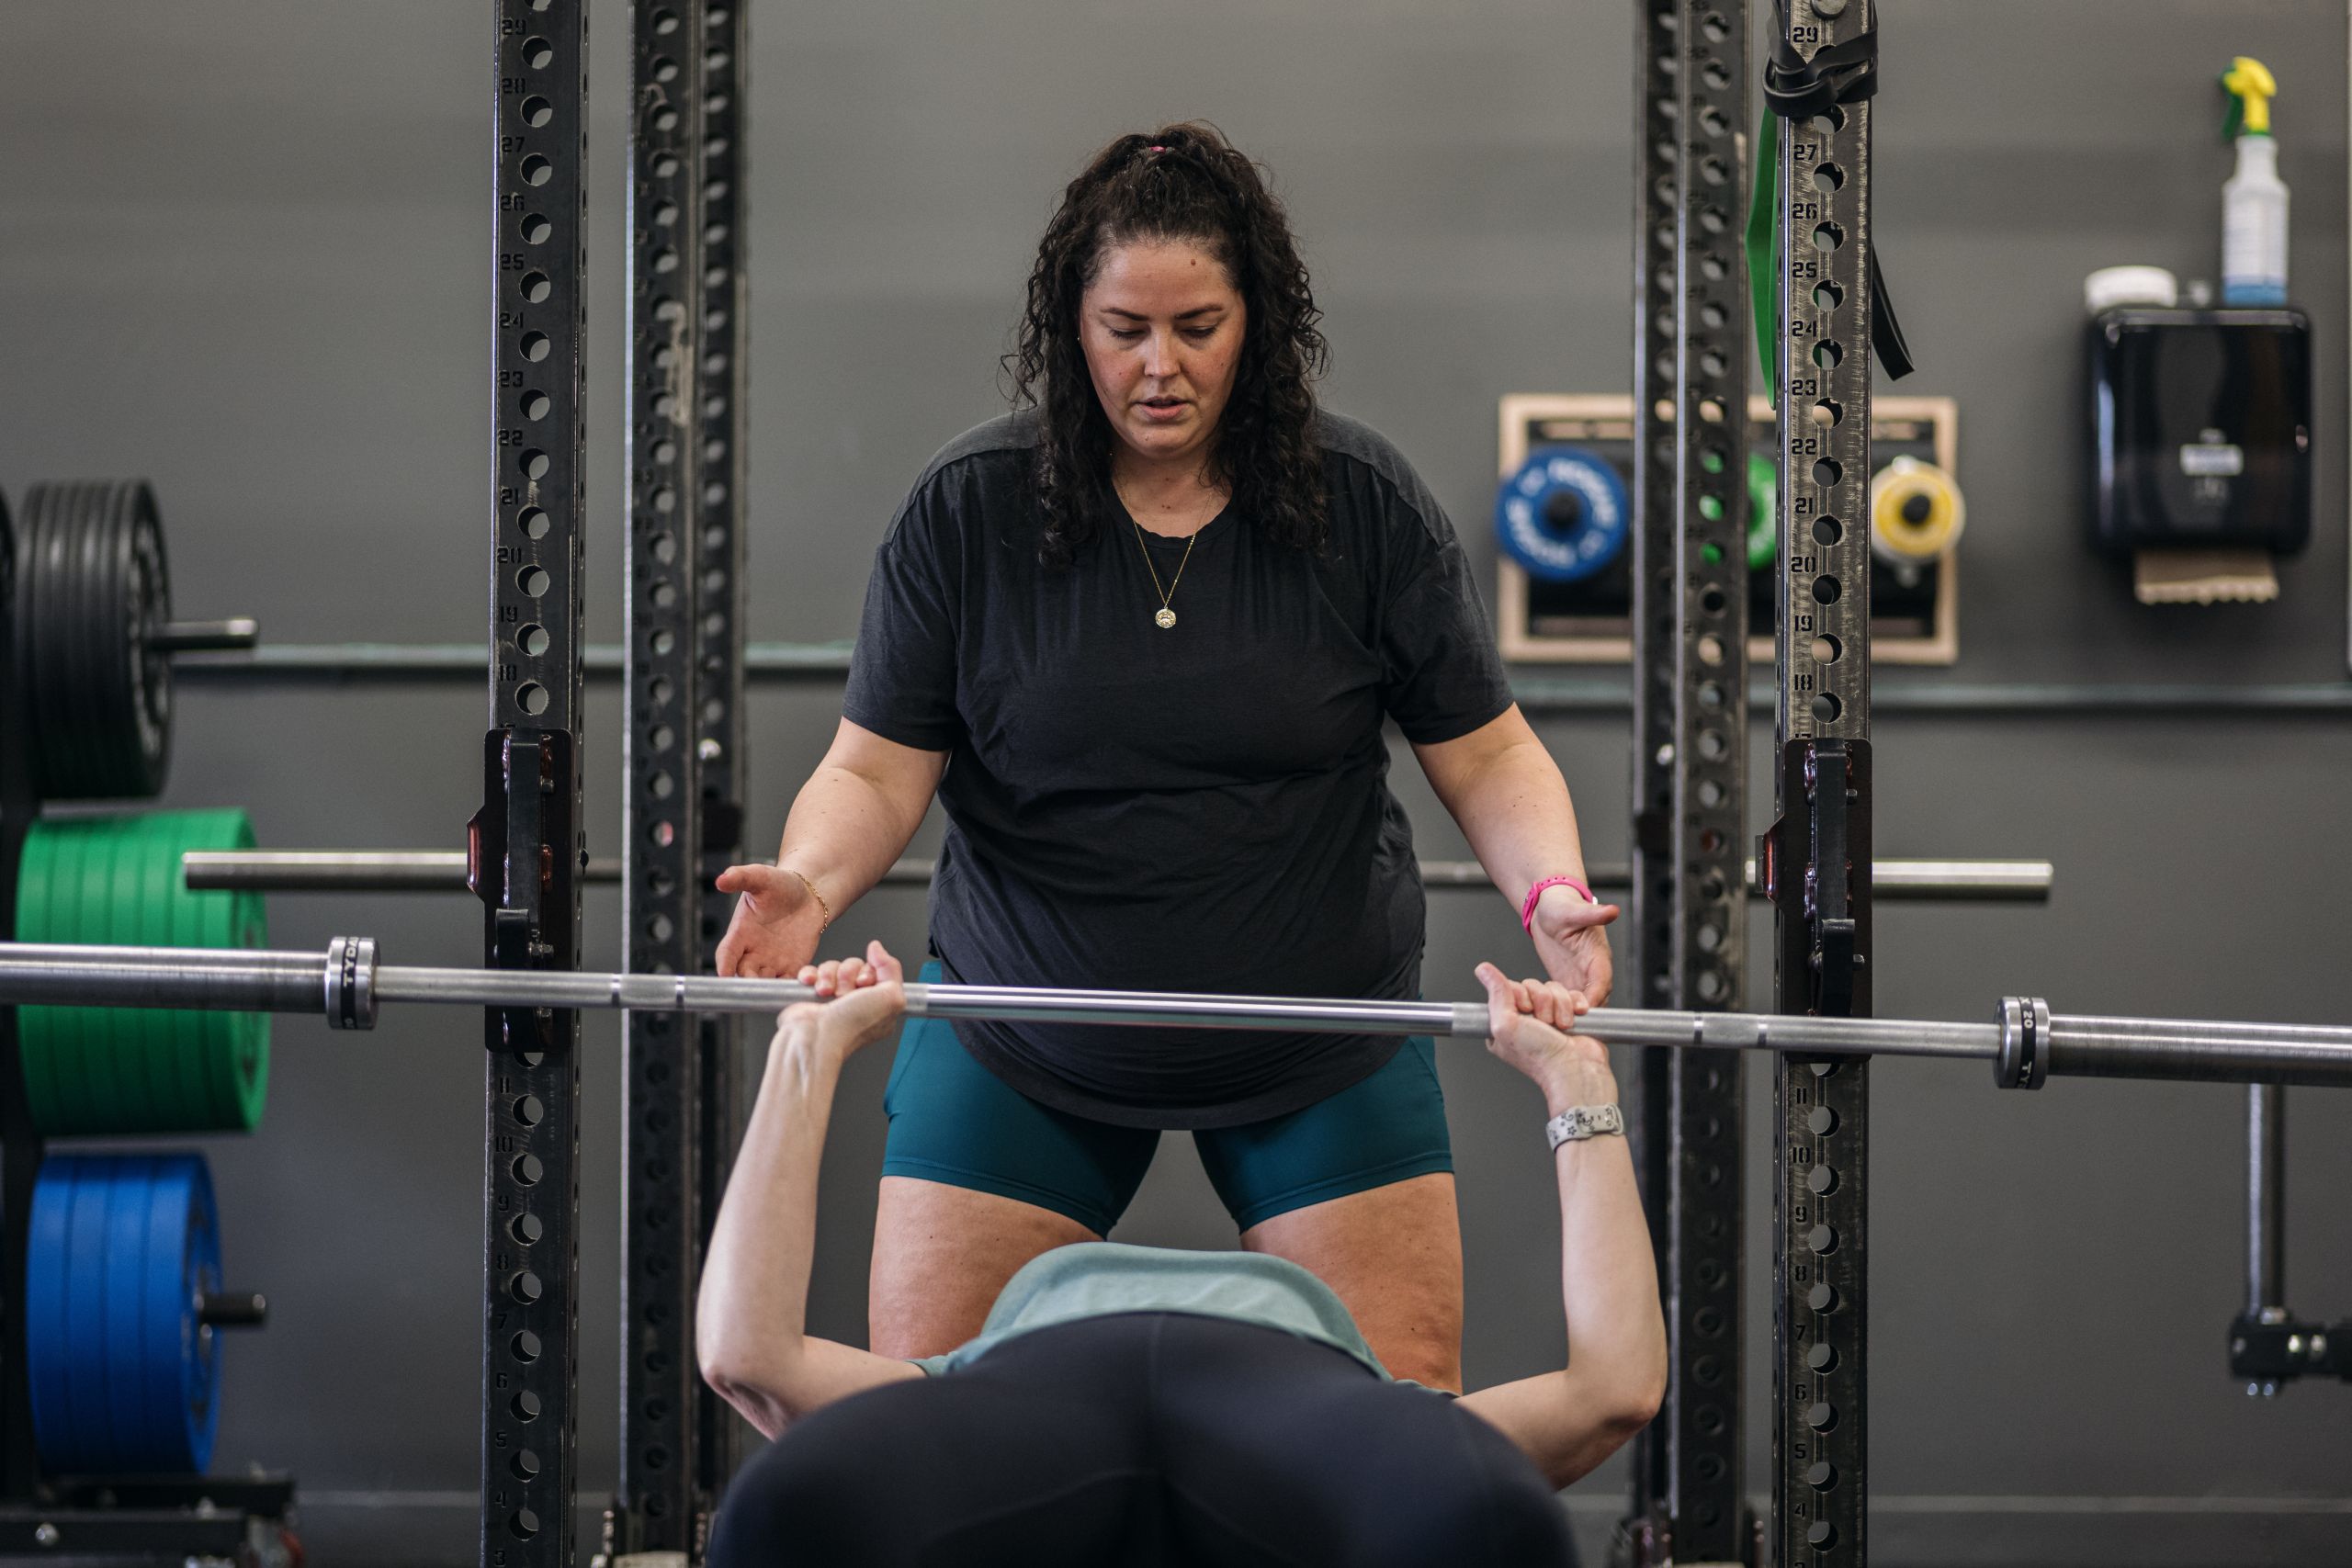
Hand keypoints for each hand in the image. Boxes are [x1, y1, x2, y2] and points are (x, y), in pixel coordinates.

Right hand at [714, 863, 826, 977]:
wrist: (809, 895)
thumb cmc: (780, 885)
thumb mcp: (761, 877)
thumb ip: (741, 877)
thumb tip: (721, 879)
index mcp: (740, 933)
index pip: (727, 952)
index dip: (724, 963)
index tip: (724, 973)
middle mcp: (752, 951)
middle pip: (744, 973)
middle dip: (746, 981)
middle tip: (753, 986)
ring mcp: (771, 962)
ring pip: (764, 982)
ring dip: (768, 988)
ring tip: (773, 991)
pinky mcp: (791, 967)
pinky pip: (788, 983)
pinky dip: (790, 988)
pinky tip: (797, 985)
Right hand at [776, 941, 906, 1057]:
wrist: (816, 1038)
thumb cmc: (851, 1026)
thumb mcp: (892, 997)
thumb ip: (892, 969)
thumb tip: (877, 948)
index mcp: (878, 1005)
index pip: (876, 970)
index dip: (869, 972)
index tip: (865, 984)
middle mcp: (856, 1002)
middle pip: (854, 965)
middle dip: (848, 974)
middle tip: (845, 994)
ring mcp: (833, 999)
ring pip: (833, 967)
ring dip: (829, 976)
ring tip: (827, 994)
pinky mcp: (811, 996)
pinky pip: (813, 972)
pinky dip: (811, 975)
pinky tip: (812, 985)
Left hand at [1475, 962, 1613, 1106]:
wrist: (1576, 1069)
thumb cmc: (1540, 1057)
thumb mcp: (1506, 1024)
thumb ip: (1496, 994)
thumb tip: (1483, 969)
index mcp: (1505, 1023)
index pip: (1509, 988)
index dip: (1520, 995)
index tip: (1524, 1011)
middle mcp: (1526, 1020)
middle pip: (1532, 986)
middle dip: (1542, 1001)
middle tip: (1544, 1023)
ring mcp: (1549, 1017)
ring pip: (1553, 988)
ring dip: (1560, 1005)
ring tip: (1560, 1026)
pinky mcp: (1569, 1014)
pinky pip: (1571, 993)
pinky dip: (1575, 1004)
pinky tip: (1575, 1019)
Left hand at [1528, 882, 1618, 1008]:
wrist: (1548, 907)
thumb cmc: (1561, 904)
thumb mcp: (1572, 909)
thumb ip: (1592, 913)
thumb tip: (1613, 911)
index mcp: (1598, 955)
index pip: (1602, 981)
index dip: (1594, 997)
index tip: (1583, 1009)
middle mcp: (1592, 970)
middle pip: (1595, 1000)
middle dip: (1581, 1012)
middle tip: (1562, 1021)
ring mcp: (1579, 977)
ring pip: (1581, 1004)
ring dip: (1568, 1013)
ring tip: (1550, 1020)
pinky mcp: (1566, 981)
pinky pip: (1566, 1001)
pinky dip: (1557, 1009)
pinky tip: (1542, 1012)